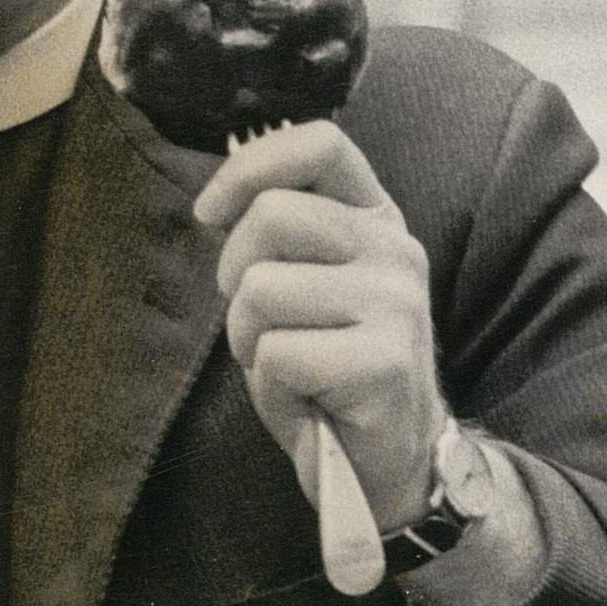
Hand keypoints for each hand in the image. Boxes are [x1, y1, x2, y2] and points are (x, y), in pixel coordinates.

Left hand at [193, 122, 446, 529]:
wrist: (384, 462)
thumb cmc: (327, 372)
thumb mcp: (303, 287)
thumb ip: (276, 238)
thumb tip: (216, 206)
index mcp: (375, 220)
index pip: (319, 144)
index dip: (249, 167)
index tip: (210, 213)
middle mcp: (394, 251)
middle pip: (271, 216)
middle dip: (235, 277)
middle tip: (259, 326)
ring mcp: (396, 304)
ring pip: (262, 290)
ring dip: (249, 342)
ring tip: (287, 368)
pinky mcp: (383, 362)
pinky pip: (277, 355)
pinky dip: (271, 389)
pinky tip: (306, 401)